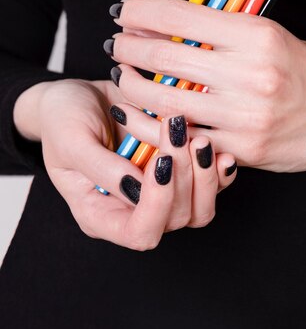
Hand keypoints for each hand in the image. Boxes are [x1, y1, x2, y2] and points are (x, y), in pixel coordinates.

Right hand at [13, 79, 236, 248]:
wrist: (79, 96)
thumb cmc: (64, 120)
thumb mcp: (71, 141)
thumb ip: (100, 168)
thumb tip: (136, 187)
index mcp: (101, 214)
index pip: (140, 232)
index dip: (157, 204)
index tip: (159, 161)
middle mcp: (134, 210)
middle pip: (176, 218)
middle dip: (183, 176)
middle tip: (177, 130)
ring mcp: (160, 192)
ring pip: (200, 206)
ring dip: (204, 172)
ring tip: (198, 136)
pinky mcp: (178, 171)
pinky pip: (209, 182)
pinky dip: (217, 166)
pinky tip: (216, 144)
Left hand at [107, 0, 305, 176]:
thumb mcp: (271, 36)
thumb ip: (222, 31)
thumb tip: (164, 25)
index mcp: (257, 35)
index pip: (182, 16)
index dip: (143, 11)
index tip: (124, 11)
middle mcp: (250, 73)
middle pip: (166, 57)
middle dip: (129, 48)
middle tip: (115, 44)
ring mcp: (245, 115)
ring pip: (166, 99)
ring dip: (131, 86)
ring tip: (121, 76)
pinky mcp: (241, 148)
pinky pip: (181, 137)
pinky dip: (151, 124)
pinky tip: (137, 113)